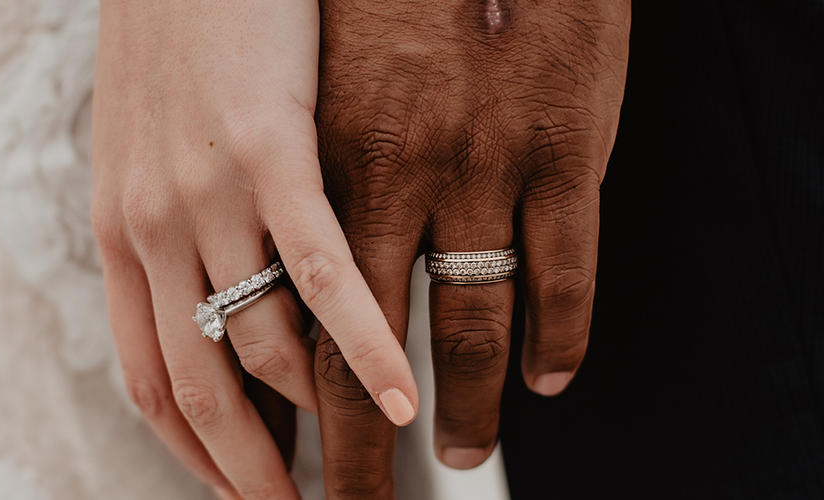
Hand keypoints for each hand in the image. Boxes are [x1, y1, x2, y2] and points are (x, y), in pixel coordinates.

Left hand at [91, 0, 424, 496]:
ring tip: (375, 466)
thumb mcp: (146, 146)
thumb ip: (174, 230)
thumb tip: (219, 298)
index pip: (152, 382)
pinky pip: (321, 275)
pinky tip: (404, 393)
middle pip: (201, 390)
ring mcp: (206, 194)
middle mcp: (151, 230)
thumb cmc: (177, 33)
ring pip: (264, 345)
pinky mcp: (267, 150)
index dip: (199, 456)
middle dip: (253, 473)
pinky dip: (366, 347)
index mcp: (122, 234)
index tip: (243, 495)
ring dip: (323, 424)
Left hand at [311, 0, 629, 496]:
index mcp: (296, 157)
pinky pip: (559, 276)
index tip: (267, 471)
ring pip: (459, 331)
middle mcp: (380, 175)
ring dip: (456, 413)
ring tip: (457, 462)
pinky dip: (555, 340)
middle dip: (349, 453)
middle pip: (351, 356)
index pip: (266, 323)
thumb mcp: (299, 60)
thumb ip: (283, 157)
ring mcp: (475, 167)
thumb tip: (264, 247)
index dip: (263, 413)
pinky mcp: (561, 148)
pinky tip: (549, 381)